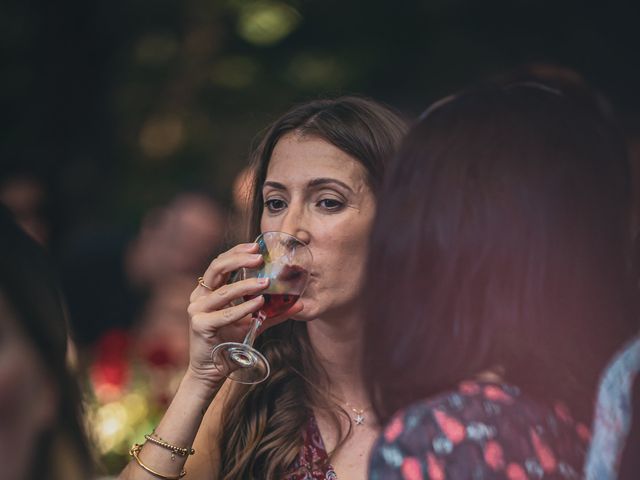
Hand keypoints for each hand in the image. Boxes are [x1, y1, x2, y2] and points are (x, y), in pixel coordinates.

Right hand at [186, 243, 303, 389]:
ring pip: (223, 291)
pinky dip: (243, 308)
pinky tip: (258, 303)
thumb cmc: (230, 345)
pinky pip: (225, 313)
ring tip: (266, 282)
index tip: (257, 247)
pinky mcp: (200, 325)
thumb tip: (300, 304)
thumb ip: (273, 313)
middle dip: (238, 259)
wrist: (212, 373)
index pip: (220, 263)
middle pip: (216, 268)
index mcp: (208, 291)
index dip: (237, 252)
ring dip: (246, 285)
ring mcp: (197, 310)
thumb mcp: (253, 324)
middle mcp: (199, 297)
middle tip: (259, 257)